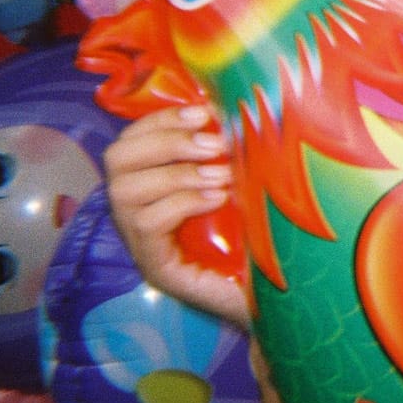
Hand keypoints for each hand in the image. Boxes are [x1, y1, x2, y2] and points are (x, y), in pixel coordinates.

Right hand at [104, 105, 250, 326]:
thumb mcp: (251, 184)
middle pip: (116, 158)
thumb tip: (242, 104)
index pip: (133, 140)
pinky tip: (216, 199)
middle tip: (214, 144)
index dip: (161, 119)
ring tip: (221, 174)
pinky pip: (146, 224)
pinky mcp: (156, 268)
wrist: (285, 299)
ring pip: (125, 191)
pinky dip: (182, 202)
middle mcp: (139, 212)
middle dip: (166, 141)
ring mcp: (143, 243)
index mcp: (156, 186)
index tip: (203, 111)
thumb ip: (236, 151)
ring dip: (177, 172)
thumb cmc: (268, 237)